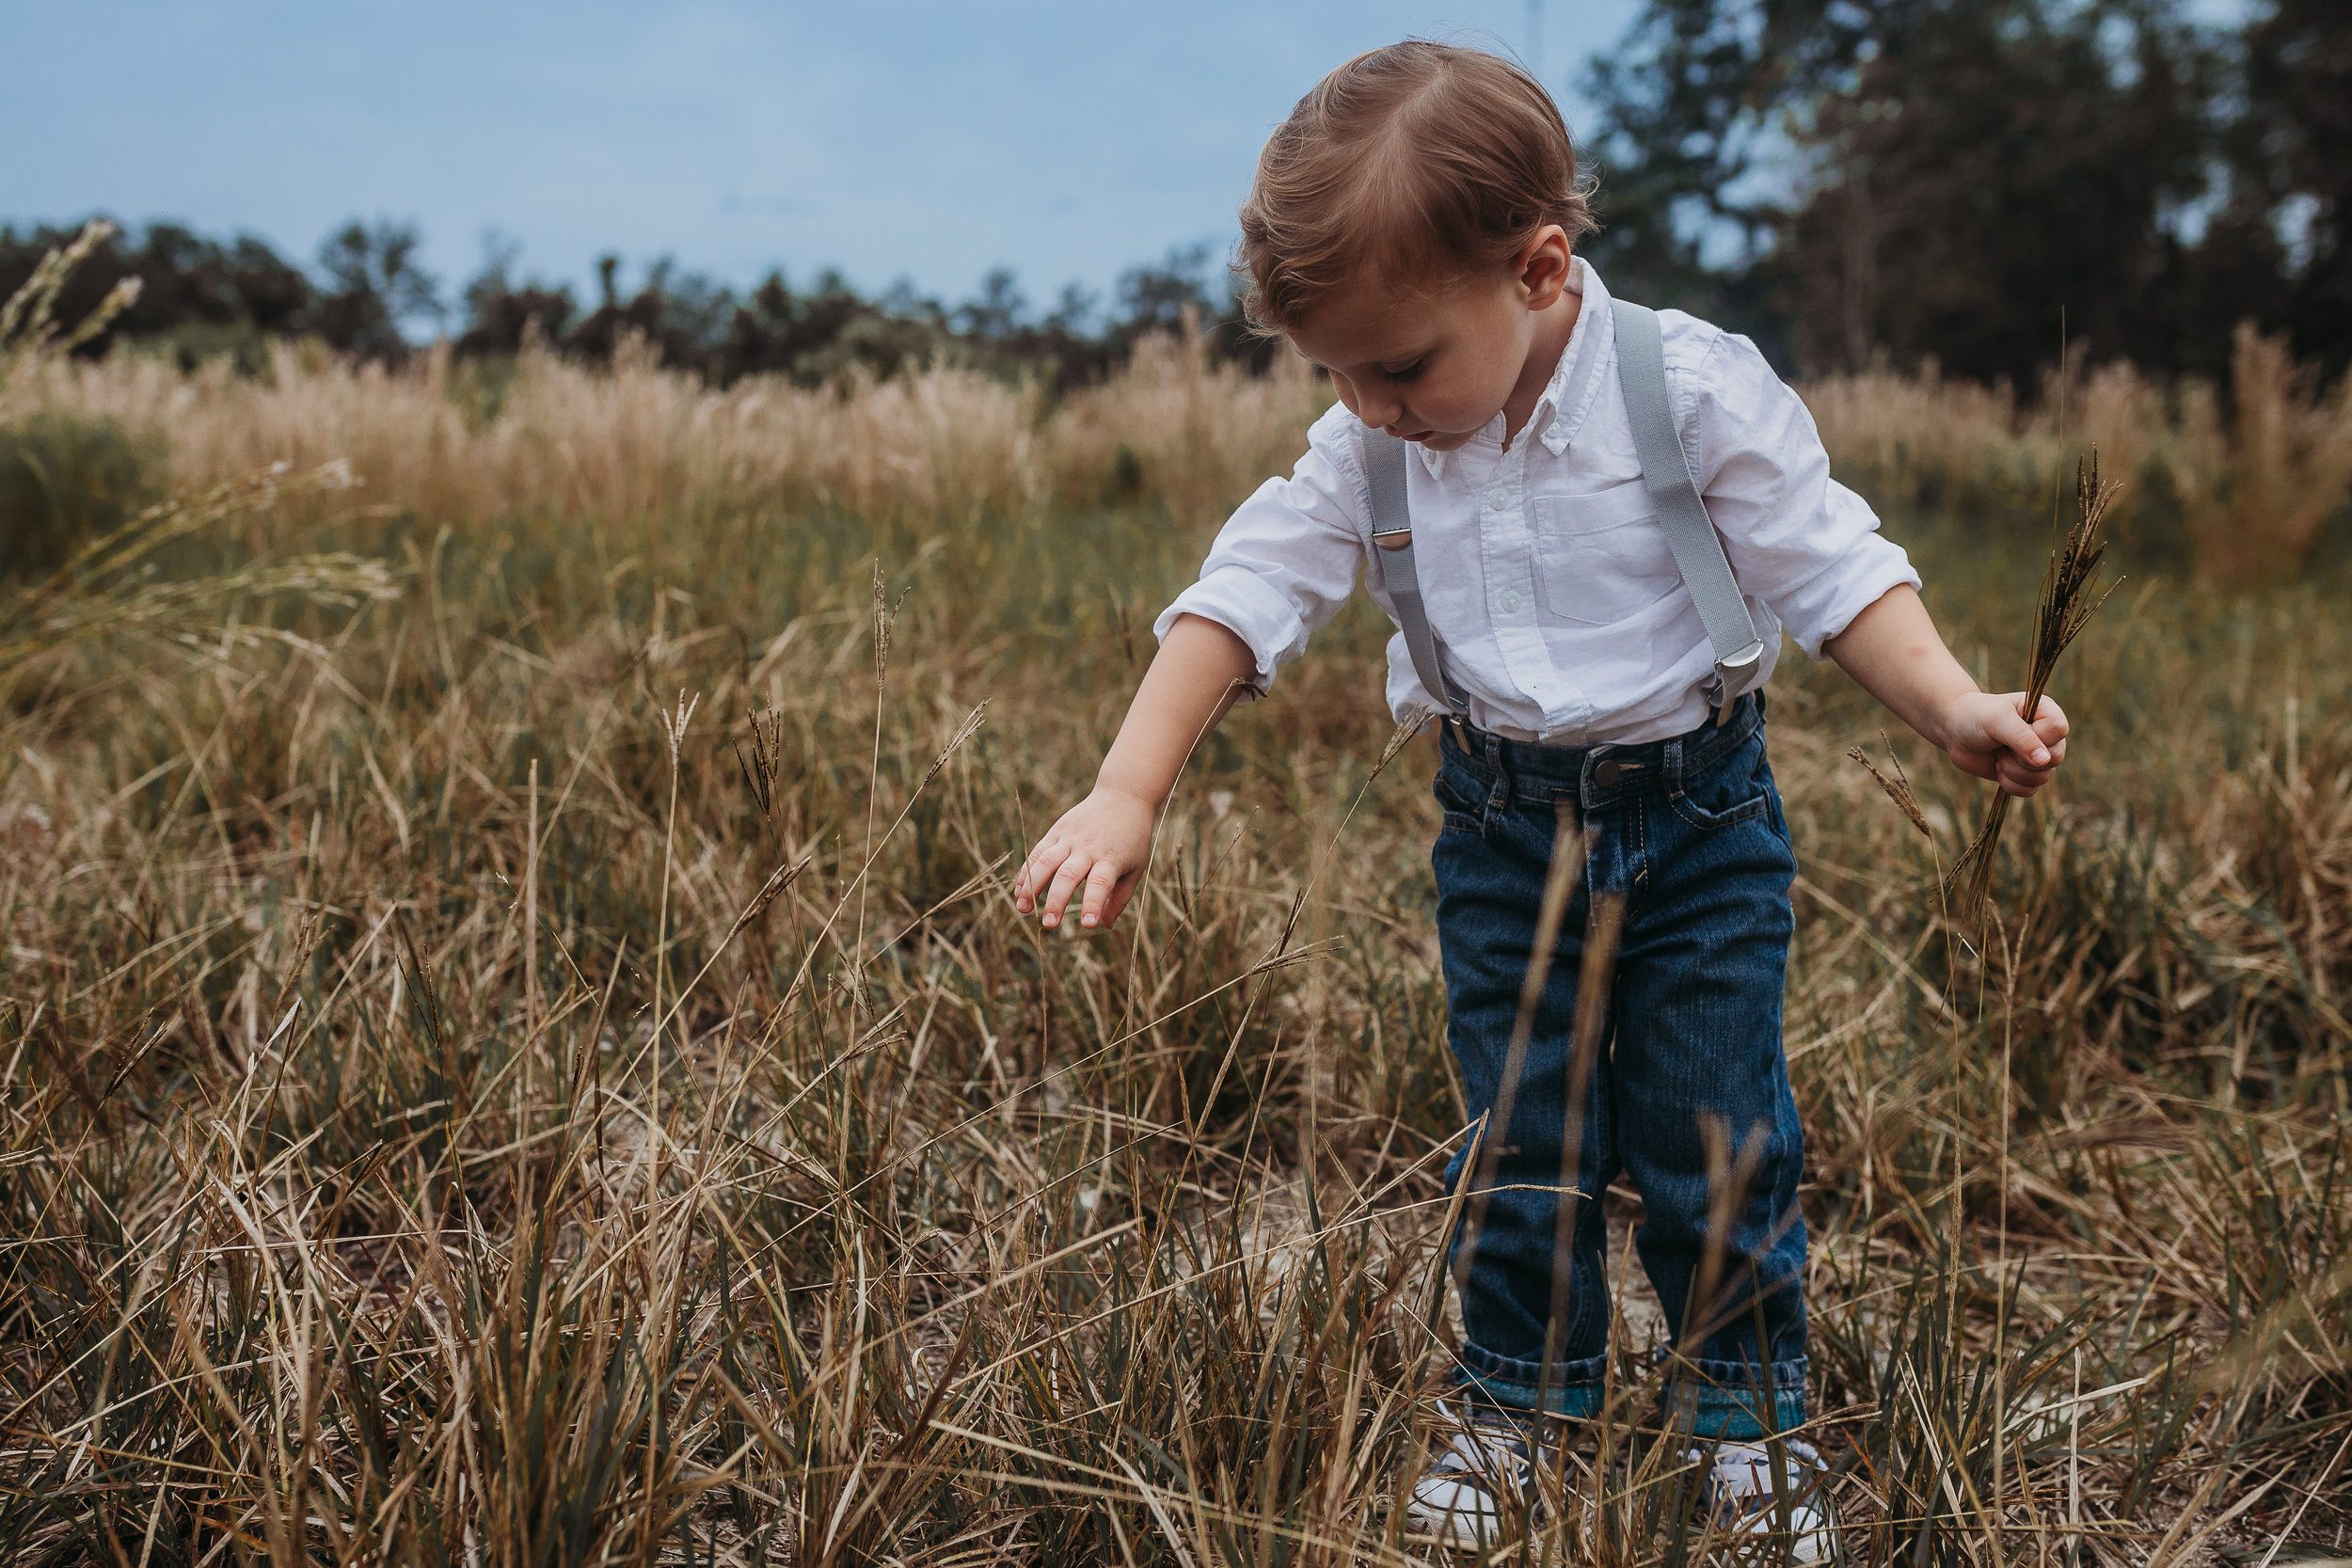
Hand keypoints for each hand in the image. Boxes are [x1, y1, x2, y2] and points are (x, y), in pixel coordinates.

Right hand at [1013, 786, 1155, 930]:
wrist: (1124, 797)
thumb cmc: (1132, 839)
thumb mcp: (1135, 868)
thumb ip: (1120, 898)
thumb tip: (1103, 925)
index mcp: (1111, 859)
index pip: (1101, 884)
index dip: (1094, 904)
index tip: (1088, 925)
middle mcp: (1088, 848)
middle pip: (1068, 875)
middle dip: (1057, 901)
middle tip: (1049, 925)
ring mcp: (1070, 838)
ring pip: (1046, 862)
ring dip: (1032, 887)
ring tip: (1022, 909)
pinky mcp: (1058, 830)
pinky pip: (1038, 852)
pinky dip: (1027, 872)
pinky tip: (1019, 891)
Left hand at [1937, 691, 2069, 796]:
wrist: (1956, 732)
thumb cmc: (1977, 718)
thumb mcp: (1997, 721)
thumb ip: (2022, 738)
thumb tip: (2044, 760)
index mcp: (2046, 712)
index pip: (2058, 730)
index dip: (2036, 736)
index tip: (2012, 730)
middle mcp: (2048, 735)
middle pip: (2055, 758)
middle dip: (2020, 757)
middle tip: (2001, 745)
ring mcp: (2039, 756)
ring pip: (2042, 777)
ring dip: (2012, 770)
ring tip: (1998, 753)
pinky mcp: (2026, 774)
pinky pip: (2030, 790)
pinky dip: (2010, 783)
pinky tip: (1997, 767)